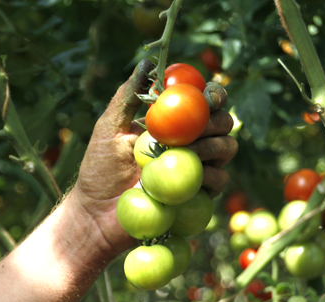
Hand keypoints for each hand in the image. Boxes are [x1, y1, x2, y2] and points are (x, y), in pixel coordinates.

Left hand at [68, 65, 236, 260]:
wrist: (97, 215)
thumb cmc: (99, 171)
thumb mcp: (109, 128)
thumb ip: (128, 96)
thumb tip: (148, 63)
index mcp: (172, 123)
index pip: (205, 102)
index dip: (213, 95)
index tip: (206, 96)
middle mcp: (190, 144)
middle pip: (223, 122)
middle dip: (215, 120)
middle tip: (195, 128)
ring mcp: (197, 170)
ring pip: (227, 148)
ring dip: (213, 146)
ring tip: (187, 153)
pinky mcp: (198, 197)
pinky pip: (219, 180)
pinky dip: (208, 175)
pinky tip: (189, 177)